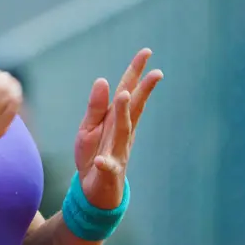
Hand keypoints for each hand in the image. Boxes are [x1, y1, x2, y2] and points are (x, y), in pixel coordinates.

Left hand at [74, 48, 163, 209]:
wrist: (94, 191)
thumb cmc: (93, 155)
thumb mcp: (89, 128)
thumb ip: (96, 106)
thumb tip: (102, 80)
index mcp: (115, 120)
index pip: (127, 92)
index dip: (135, 73)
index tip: (146, 52)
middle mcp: (121, 133)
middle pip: (132, 108)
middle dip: (141, 88)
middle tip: (155, 70)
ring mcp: (117, 152)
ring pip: (122, 131)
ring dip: (123, 113)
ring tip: (125, 95)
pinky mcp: (108, 172)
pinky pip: (107, 167)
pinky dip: (105, 163)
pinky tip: (102, 160)